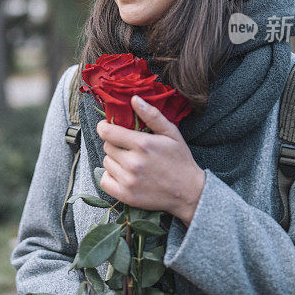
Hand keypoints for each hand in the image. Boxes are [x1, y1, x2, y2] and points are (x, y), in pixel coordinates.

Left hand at [96, 95, 205, 224]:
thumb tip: (134, 99)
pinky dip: (110, 177)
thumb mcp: (171, 133)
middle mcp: (133, 163)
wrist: (190, 193)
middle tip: (129, 147)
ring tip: (130, 162)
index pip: (107, 132)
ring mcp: (129, 181)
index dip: (104, 127)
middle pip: (107, 147)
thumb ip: (152, 115)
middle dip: (115, 144)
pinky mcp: (126, 196)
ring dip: (114, 160)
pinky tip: (123, 174)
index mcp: (142, 144)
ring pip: (106, 163)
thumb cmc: (180, 160)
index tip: (107, 127)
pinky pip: (104, 181)